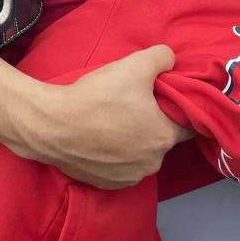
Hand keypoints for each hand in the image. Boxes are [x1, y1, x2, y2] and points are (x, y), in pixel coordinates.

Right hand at [9, 44, 193, 188]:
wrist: (51, 126)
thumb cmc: (97, 96)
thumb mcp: (136, 63)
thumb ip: (163, 57)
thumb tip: (170, 60)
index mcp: (164, 137)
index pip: (188, 123)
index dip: (179, 107)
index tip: (165, 97)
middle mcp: (151, 163)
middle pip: (163, 138)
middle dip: (154, 121)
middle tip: (135, 102)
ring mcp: (128, 177)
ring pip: (142, 153)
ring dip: (134, 139)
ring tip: (114, 117)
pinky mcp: (105, 183)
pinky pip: (121, 165)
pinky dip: (116, 153)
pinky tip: (101, 134)